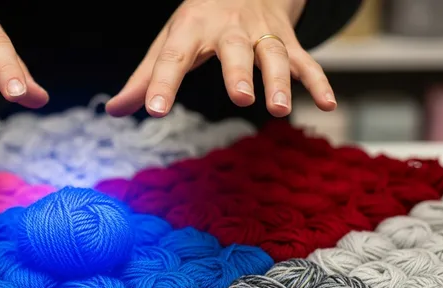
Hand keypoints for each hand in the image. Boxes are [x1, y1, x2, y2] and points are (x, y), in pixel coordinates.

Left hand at [106, 0, 334, 118]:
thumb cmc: (198, 22)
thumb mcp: (168, 42)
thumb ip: (145, 79)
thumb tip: (114, 110)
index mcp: (190, 30)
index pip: (173, 58)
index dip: (164, 84)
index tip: (155, 110)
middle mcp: (227, 29)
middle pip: (234, 50)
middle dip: (239, 73)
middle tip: (240, 98)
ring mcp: (260, 34)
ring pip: (273, 55)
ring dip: (279, 81)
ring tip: (280, 108)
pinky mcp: (285, 41)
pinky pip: (305, 60)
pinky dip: (317, 80)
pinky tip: (328, 103)